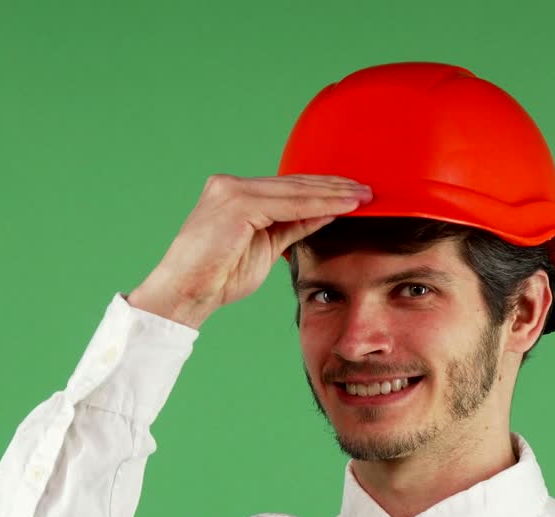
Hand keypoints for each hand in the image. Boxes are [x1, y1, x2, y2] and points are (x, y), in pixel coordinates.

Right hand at [127, 174, 371, 327]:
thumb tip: (324, 214)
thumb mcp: (266, 248)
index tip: (354, 194)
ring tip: (363, 197)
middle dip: (334, 188)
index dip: (323, 190)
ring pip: (295, 191)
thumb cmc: (219, 278)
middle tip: (368, 191)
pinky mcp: (236, 204)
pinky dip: (318, 205)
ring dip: (333, 194)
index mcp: (236, 194)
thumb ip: (291, 228)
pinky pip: (288, 204)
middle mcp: (231, 186)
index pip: (288, 188)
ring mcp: (232, 191)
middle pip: (294, 184)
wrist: (185, 294)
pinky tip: (342, 207)